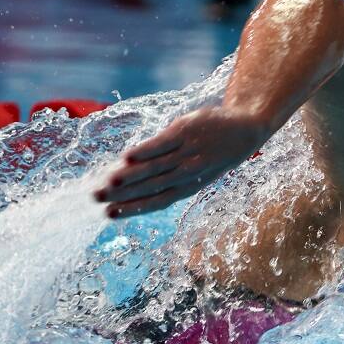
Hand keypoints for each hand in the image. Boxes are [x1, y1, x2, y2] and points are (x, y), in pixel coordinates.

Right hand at [94, 106, 268, 217]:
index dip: (134, 209)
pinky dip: (145, 151)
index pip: (158, 201)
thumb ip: (169, 175)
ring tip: (107, 183)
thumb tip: (131, 178)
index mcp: (190, 186)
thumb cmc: (215, 152)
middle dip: (123, 195)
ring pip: (155, 168)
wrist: (245, 129)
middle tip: (97, 199)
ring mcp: (188, 152)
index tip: (109, 214)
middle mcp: (189, 172)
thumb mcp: (197, 170)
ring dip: (130, 176)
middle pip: (152, 186)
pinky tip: (126, 157)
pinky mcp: (186, 131)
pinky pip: (163, 143)